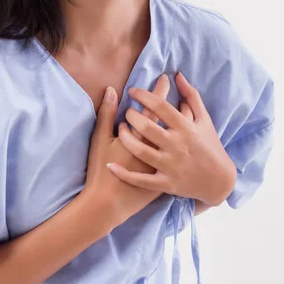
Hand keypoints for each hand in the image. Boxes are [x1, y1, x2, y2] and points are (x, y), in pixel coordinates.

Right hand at [81, 76, 169, 225]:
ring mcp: (167, 161)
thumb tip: (112, 90)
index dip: (158, 91)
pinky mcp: (168, 174)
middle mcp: (160, 146)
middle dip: (173, 100)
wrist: (108, 204)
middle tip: (176, 87)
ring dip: (182, 118)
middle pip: (171, 117)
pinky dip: (183, 140)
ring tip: (182, 104)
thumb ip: (107, 114)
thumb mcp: (101, 140)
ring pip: (181, 134)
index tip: (163, 79)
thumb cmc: (101, 170)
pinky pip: (181, 151)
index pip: (155, 107)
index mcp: (144, 136)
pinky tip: (182, 131)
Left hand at [108, 72, 236, 206]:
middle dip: (132, 116)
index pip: (161, 107)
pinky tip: (111, 166)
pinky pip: (142, 180)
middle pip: (147, 127)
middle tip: (127, 112)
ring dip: (126, 138)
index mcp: (186, 128)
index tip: (133, 91)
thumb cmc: (211, 146)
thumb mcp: (205, 120)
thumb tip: (178, 75)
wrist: (220, 181)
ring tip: (120, 129)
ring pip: (141, 151)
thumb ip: (192, 97)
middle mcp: (177, 146)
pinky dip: (125, 174)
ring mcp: (171, 166)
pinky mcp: (166, 184)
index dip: (144, 96)